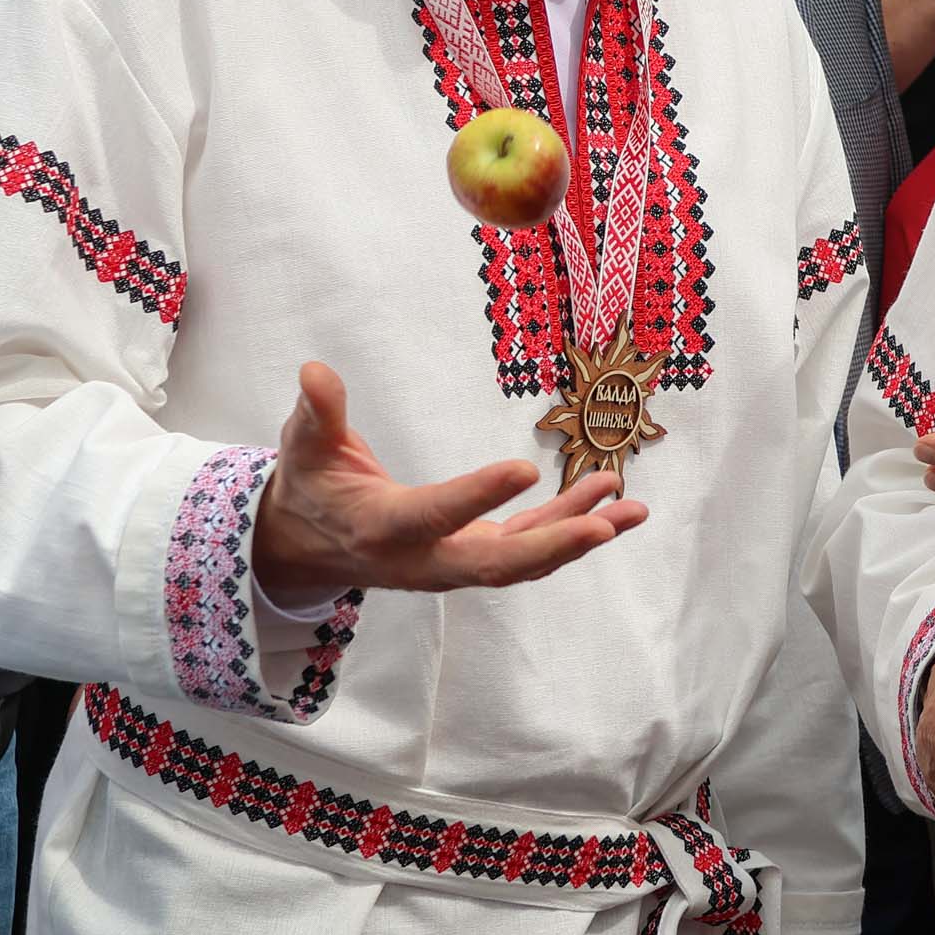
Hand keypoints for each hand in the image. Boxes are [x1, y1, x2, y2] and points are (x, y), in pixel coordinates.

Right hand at [249, 360, 645, 596]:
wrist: (306, 548)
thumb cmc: (310, 488)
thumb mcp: (304, 448)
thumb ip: (317, 413)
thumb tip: (314, 371)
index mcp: (381, 528)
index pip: (433, 514)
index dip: (477, 496)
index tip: (524, 469)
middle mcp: (423, 559)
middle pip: (494, 563)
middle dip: (552, 544)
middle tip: (603, 524)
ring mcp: (453, 564)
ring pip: (523, 559)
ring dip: (577, 534)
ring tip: (631, 509)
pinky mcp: (473, 555)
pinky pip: (529, 547)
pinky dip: (571, 528)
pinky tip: (614, 507)